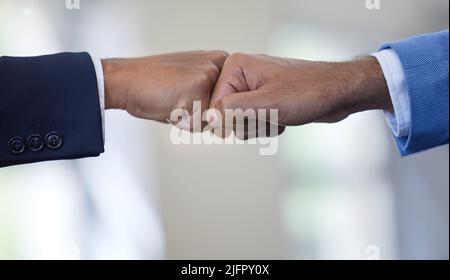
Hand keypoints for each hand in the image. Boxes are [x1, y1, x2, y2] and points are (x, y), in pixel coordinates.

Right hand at [103, 51, 227, 123]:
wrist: (126, 80)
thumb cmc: (155, 86)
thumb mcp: (191, 83)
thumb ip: (214, 96)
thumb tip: (228, 126)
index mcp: (221, 61)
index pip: (229, 106)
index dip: (204, 110)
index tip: (184, 93)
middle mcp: (220, 64)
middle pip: (223, 113)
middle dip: (200, 116)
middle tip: (177, 97)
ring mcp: (210, 74)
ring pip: (212, 120)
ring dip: (192, 120)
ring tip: (174, 101)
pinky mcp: (200, 86)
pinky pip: (200, 124)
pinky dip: (183, 123)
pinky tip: (170, 104)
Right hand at [209, 53, 391, 135]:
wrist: (338, 92)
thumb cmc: (308, 91)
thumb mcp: (268, 104)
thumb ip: (234, 110)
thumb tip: (209, 117)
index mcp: (236, 67)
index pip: (214, 105)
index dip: (232, 120)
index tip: (254, 118)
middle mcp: (241, 75)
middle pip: (225, 114)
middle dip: (248, 123)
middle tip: (269, 116)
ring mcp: (252, 87)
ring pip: (239, 121)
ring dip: (259, 126)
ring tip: (279, 115)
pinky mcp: (263, 99)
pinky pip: (252, 121)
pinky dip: (267, 125)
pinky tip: (283, 118)